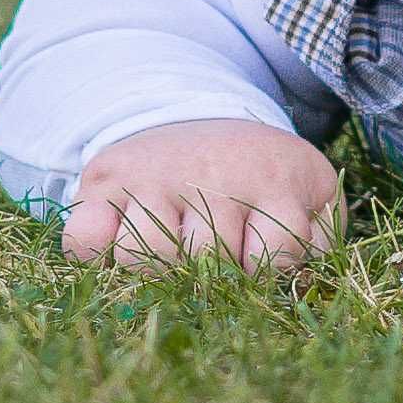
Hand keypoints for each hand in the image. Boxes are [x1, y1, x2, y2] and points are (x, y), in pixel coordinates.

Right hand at [56, 120, 341, 272]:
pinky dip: (95, 256)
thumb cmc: (259, 178)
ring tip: (171, 256)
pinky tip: (122, 246)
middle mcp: (210, 174)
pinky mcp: (103, 181)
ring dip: (155, 271)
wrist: (197, 118)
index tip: (260, 262)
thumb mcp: (308, 196)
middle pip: (205, 261)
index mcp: (272, 179)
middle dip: (211, 279)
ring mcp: (152, 176)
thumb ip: (319, 241)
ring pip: (140, 256)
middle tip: (213, 265)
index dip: (269, 273)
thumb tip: (300, 283)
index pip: (276, 254)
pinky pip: (83, 242)